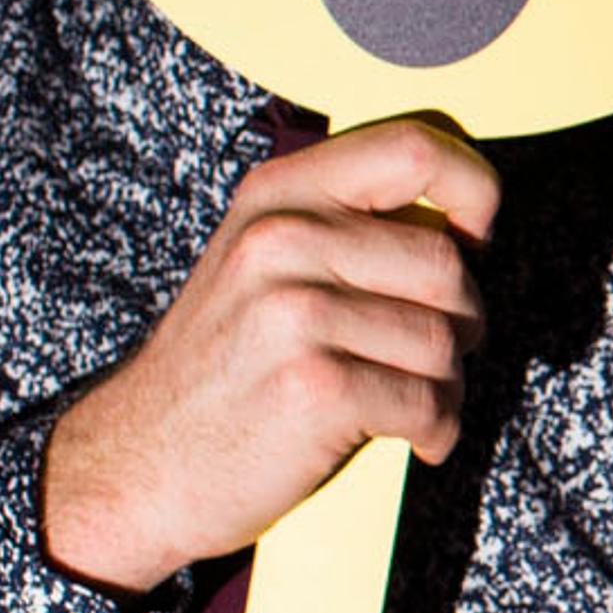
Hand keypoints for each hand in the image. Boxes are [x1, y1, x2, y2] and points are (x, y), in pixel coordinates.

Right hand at [39, 119, 497, 595]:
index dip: (473, 191)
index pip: (415, 148)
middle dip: (461, 317)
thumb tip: (462, 217)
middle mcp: (282, 241)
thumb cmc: (222, 369)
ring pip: (445, 339)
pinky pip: (429, 402)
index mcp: (279, 195)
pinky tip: (413, 436)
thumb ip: (345, 225)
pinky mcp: (315, 385)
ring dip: (447, 383)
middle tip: (432, 350)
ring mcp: (295, 312)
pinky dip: (437, 428)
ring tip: (410, 398)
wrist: (137, 464)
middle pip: (446, 263)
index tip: (474, 238)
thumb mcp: (262, 264)